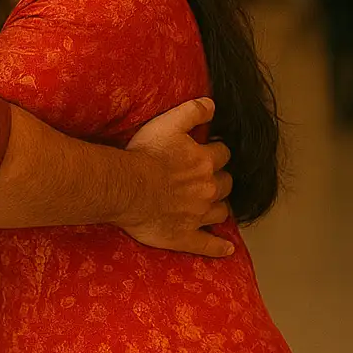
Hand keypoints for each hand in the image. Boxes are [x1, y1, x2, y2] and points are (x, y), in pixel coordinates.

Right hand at [115, 98, 234, 257]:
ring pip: (222, 212)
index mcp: (205, 162)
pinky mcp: (186, 236)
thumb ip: (192, 111)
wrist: (126, 187)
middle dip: (220, 179)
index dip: (216, 151)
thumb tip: (213, 105)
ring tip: (212, 204)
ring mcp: (198, 215)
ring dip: (219, 206)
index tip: (208, 151)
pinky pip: (208, 245)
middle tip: (207, 177)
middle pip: (226, 183)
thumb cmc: (144, 155)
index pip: (223, 154)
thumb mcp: (167, 123)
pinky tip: (226, 248)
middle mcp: (208, 189)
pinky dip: (219, 247)